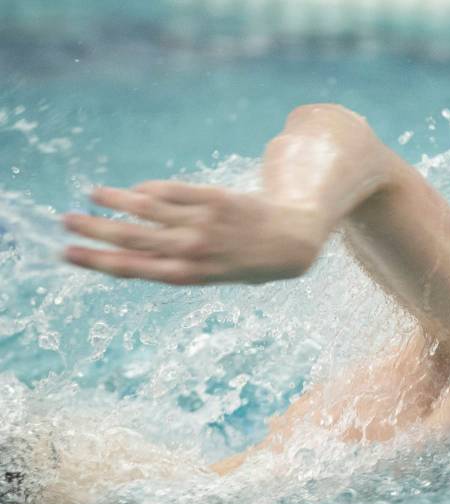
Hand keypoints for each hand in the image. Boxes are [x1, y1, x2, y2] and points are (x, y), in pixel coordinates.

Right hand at [63, 182, 330, 284]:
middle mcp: (194, 249)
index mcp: (191, 275)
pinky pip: (172, 191)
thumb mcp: (216, 277)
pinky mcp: (214, 198)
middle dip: (95, 230)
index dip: (97, 261)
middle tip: (65, 222)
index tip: (69, 254)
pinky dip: (148, 190)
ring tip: (91, 196)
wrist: (294, 241)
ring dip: (114, 202)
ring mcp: (203, 222)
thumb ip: (180, 265)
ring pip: (147, 208)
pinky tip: (132, 190)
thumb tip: (139, 248)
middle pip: (132, 238)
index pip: (134, 268)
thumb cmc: (252, 263)